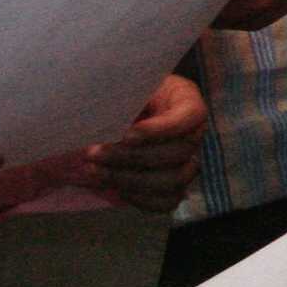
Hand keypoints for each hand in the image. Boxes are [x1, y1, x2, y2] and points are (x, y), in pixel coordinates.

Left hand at [75, 77, 206, 213]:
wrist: (121, 110)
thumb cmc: (125, 93)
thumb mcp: (127, 85)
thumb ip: (122, 96)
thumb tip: (101, 115)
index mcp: (187, 103)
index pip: (191, 117)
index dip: (161, 130)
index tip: (126, 135)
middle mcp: (193, 134)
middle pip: (179, 153)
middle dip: (132, 157)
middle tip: (93, 154)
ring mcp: (186, 162)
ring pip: (173, 180)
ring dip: (130, 179)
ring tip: (94, 172)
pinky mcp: (172, 184)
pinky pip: (166, 201)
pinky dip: (140, 199)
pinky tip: (115, 187)